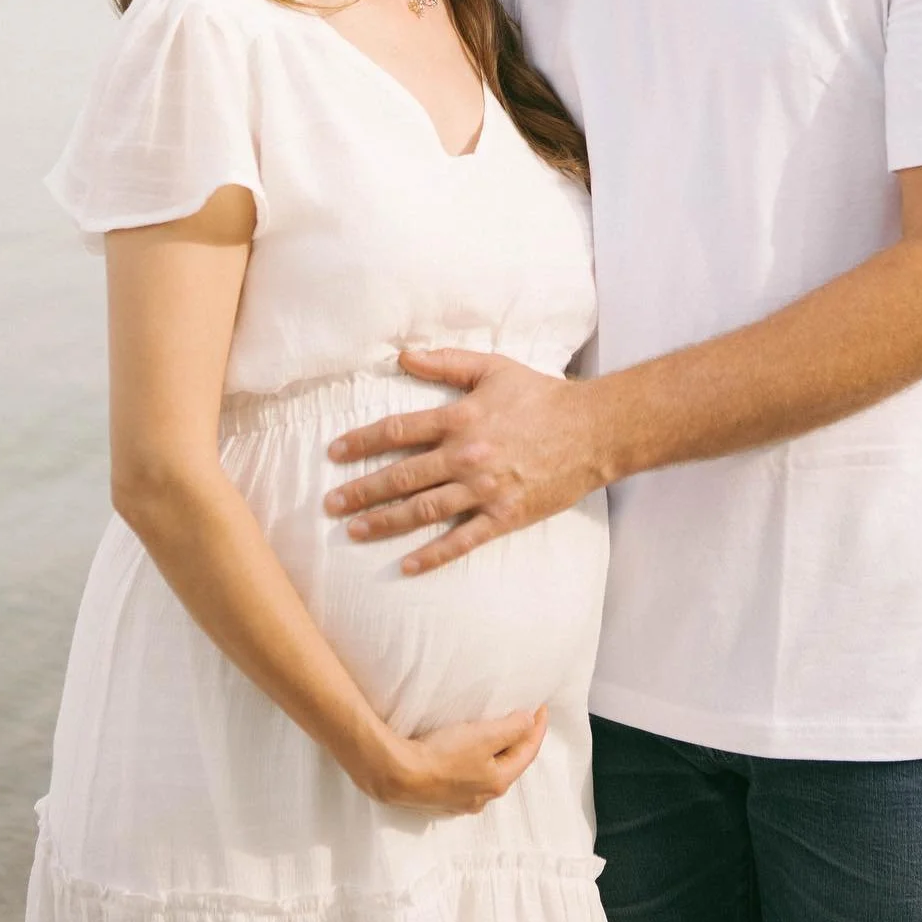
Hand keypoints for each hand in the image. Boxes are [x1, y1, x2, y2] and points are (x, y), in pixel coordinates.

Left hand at [325, 349, 608, 574]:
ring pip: (423, 510)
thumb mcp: (493, 368)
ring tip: (354, 531)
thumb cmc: (541, 396)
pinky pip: (462, 540)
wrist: (592, 430)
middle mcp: (466, 456)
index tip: (334, 452)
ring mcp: (485, 489)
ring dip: (385, 522)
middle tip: (329, 503)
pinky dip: (433, 555)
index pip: (397, 430)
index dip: (362, 441)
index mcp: (460, 418)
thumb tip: (403, 355)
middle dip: (361, 490)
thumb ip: (446, 362)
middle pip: (401, 476)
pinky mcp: (505, 516)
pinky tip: (406, 566)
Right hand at [364, 705, 549, 814]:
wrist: (399, 775)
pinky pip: (468, 778)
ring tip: (497, 735)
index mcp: (498, 782)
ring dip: (497, 753)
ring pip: (488, 773)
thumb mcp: (484, 735)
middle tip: (523, 719)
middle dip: (518, 742)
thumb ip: (512, 728)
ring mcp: (462, 801)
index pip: (527, 752)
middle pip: (509, 765)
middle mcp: (483, 797)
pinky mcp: (442, 798)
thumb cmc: (442, 755)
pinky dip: (476, 762)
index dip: (537, 728)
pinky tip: (468, 756)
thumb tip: (529, 722)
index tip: (542, 708)